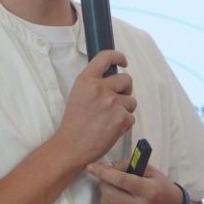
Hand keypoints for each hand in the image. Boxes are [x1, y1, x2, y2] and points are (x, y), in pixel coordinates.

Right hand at [55, 50, 136, 166]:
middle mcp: (100, 88)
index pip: (105, 57)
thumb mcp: (78, 94)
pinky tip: (111, 129)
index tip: (123, 62)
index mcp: (86, 80)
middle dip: (126, 89)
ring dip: (125, 109)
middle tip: (118, 100)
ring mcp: (112, 103)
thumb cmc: (74, 123)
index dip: (117, 57)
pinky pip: (131, 117)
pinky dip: (124, 124)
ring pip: (131, 100)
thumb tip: (113, 80)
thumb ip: (94, 84)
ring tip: (110, 119)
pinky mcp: (121, 118)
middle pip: (126, 79)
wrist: (72, 146)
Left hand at [86, 160, 183, 203]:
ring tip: (116, 188)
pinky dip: (110, 202)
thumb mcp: (148, 170)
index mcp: (149, 191)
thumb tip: (105, 167)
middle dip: (104, 181)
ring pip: (106, 202)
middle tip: (108, 176)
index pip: (121, 180)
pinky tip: (120, 199)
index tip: (90, 167)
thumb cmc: (159, 185)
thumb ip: (127, 166)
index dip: (104, 172)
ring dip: (106, 192)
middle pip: (110, 192)